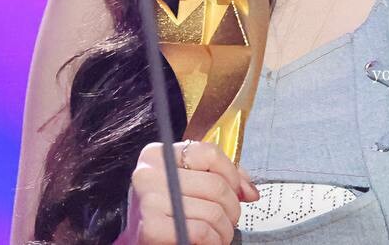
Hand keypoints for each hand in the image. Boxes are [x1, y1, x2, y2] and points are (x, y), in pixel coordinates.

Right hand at [130, 140, 259, 244]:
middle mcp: (148, 173)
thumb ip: (218, 177)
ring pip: (213, 211)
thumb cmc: (165, 214)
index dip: (232, 175)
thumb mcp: (188, 186)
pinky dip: (213, 240)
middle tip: (229, 220)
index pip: (209, 153)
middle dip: (232, 208)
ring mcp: (148, 199)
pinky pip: (201, 231)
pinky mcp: (150, 227)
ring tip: (219, 234)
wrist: (138, 243)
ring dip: (224, 229)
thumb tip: (250, 190)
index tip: (239, 192)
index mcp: (158, 155)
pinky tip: (208, 242)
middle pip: (215, 184)